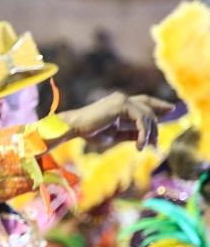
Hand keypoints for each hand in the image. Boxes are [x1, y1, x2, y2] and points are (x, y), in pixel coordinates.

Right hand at [57, 92, 173, 149]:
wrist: (74, 128)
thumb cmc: (89, 132)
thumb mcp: (114, 135)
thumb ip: (130, 133)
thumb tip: (146, 137)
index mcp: (119, 103)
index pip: (144, 101)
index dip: (158, 104)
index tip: (171, 110)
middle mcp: (122, 99)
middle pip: (149, 109)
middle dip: (155, 127)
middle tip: (156, 145)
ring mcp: (122, 100)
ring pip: (147, 115)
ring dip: (149, 133)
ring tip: (145, 147)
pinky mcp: (121, 105)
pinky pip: (141, 119)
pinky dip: (143, 133)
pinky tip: (139, 145)